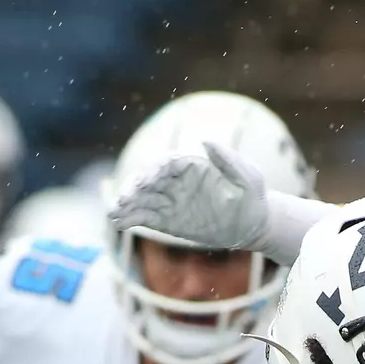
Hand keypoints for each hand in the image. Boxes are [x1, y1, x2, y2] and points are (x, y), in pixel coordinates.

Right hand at [106, 143, 269, 251]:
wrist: (252, 223)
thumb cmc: (251, 196)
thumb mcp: (247, 177)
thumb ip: (228, 160)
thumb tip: (205, 140)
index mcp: (191, 164)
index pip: (165, 163)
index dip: (152, 171)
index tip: (143, 183)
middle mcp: (175, 180)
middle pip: (147, 180)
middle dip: (133, 188)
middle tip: (122, 200)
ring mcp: (168, 199)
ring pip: (141, 199)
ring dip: (125, 205)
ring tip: (113, 214)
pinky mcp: (166, 219)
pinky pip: (144, 217)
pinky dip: (130, 219)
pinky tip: (119, 223)